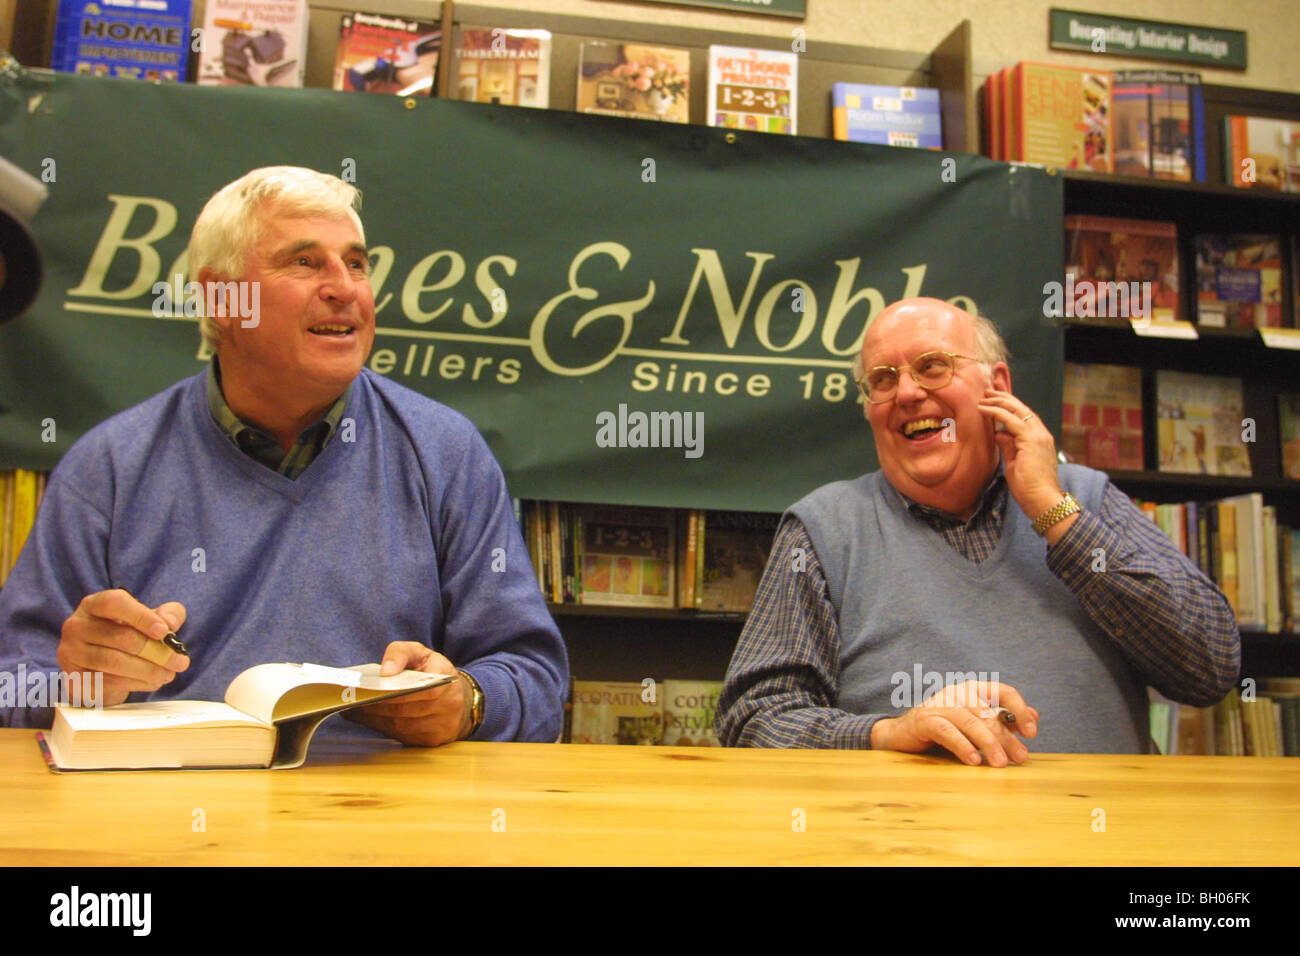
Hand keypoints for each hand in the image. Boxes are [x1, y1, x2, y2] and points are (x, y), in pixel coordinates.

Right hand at [57, 590, 189, 706]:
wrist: (100, 666)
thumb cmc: (127, 634)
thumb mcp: (149, 618)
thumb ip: (167, 614)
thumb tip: (170, 622)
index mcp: (95, 604)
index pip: (115, 603)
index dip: (141, 616)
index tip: (164, 632)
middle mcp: (77, 625)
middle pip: (120, 637)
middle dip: (156, 651)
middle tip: (180, 662)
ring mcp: (71, 652)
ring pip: (114, 662)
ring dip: (147, 670)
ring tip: (168, 674)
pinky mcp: (74, 676)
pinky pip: (107, 681)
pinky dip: (135, 683)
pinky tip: (152, 682)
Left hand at [343, 641, 467, 746]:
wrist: (461, 699)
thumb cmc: (435, 672)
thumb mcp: (420, 654)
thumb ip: (401, 653)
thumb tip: (385, 671)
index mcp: (445, 682)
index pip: (417, 691)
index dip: (391, 694)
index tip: (367, 690)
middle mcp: (447, 708)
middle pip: (404, 711)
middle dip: (376, 707)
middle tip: (353, 701)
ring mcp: (441, 727)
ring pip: (401, 726)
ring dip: (376, 720)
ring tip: (356, 709)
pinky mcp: (433, 741)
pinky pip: (403, 737)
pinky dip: (384, 728)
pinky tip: (370, 719)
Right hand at [869, 679, 1039, 766]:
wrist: (902, 735)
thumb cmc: (943, 728)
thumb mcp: (976, 723)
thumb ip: (1002, 720)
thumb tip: (1035, 717)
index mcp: (973, 689)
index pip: (1003, 691)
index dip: (1020, 710)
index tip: (1031, 733)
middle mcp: (957, 692)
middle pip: (989, 713)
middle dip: (1007, 737)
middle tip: (1020, 758)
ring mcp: (940, 704)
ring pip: (971, 722)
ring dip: (988, 744)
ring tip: (1000, 764)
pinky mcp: (925, 720)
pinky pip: (948, 732)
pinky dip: (963, 746)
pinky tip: (974, 761)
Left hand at [978, 388, 1070, 525]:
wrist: (1042, 501)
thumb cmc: (1029, 488)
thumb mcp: (1014, 463)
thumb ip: (1009, 446)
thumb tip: (999, 434)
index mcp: (1040, 439)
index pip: (1024, 416)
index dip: (1009, 406)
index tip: (994, 400)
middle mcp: (1041, 434)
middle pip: (1021, 408)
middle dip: (1003, 398)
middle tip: (987, 392)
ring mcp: (1038, 436)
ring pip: (1016, 410)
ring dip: (998, 402)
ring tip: (983, 398)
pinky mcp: (1031, 440)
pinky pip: (1011, 420)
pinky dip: (996, 412)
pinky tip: (984, 409)